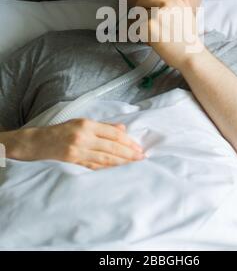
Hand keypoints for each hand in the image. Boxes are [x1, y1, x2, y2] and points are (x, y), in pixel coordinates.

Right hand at [5, 119, 144, 169]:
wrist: (39, 142)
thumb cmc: (62, 131)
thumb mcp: (81, 122)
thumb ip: (103, 126)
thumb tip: (123, 128)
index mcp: (86, 125)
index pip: (112, 133)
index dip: (127, 141)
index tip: (137, 147)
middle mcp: (83, 137)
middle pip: (111, 146)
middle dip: (128, 153)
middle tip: (141, 157)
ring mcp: (78, 151)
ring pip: (105, 158)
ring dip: (121, 162)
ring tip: (134, 164)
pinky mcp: (74, 162)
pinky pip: (95, 166)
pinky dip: (108, 168)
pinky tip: (118, 170)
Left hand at [135, 0, 203, 69]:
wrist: (189, 55)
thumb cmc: (189, 37)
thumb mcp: (189, 14)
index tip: (146, 4)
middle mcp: (165, 4)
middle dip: (140, 8)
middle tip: (144, 19)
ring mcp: (156, 14)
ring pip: (137, 13)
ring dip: (140, 22)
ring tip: (151, 32)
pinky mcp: (149, 26)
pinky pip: (136, 26)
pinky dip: (140, 34)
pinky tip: (151, 40)